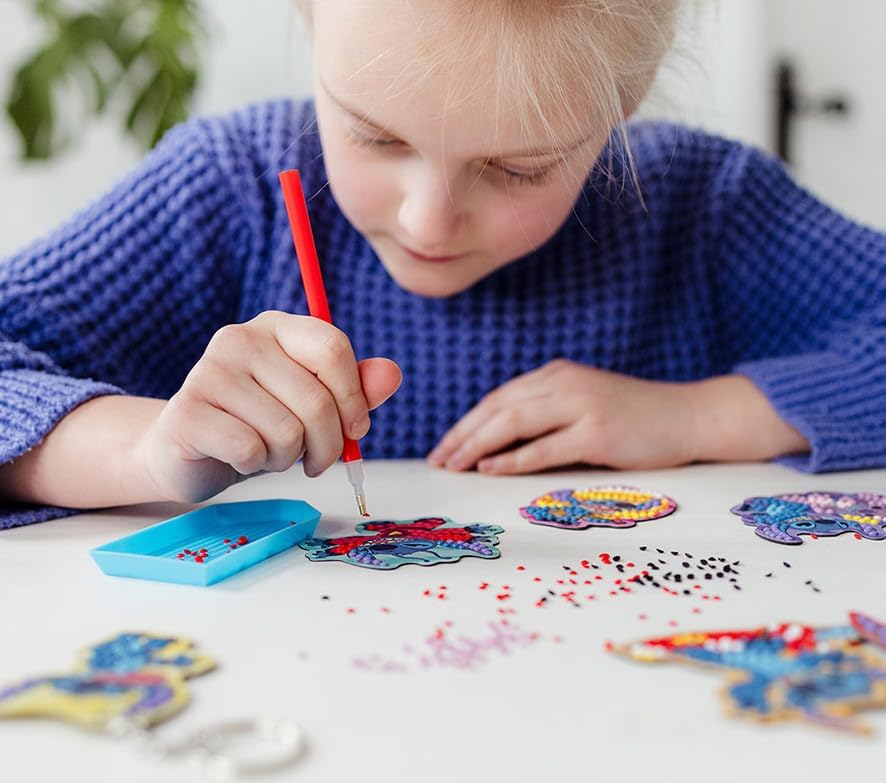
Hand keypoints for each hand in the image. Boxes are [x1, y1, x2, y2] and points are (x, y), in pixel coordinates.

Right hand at [137, 311, 400, 502]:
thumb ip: (355, 389)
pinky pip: (251, 450)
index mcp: (276, 326)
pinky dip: (256, 465)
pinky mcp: (186, 413)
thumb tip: (392, 374)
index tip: (356, 429)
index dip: (354, 398)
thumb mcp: (313, 404)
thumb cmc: (260, 423)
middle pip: (316, 400)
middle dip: (328, 445)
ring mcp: (208, 372)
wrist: (189, 450)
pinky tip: (241, 457)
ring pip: (287, 432)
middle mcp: (239, 339)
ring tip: (271, 452)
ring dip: (288, 458)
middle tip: (316, 460)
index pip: (332, 348)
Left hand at [426, 360, 807, 474]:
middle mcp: (564, 384)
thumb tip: (499, 446)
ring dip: (477, 445)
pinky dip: (512, 459)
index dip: (468, 422)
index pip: (499, 398)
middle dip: (462, 434)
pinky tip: (489, 469)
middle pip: (498, 407)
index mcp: (557, 375)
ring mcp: (581, 405)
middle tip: (438, 459)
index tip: (445, 445)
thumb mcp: (584, 406)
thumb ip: (547, 417)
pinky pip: (544, 447)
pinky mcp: (597, 432)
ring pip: (514, 422)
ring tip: (453, 465)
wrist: (690, 416)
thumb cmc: (635, 418)